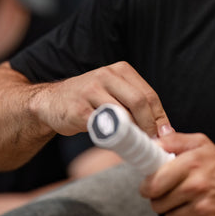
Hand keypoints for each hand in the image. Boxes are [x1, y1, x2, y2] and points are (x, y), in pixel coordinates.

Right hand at [34, 61, 170, 137]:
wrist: (50, 102)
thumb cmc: (88, 100)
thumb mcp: (113, 92)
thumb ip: (135, 104)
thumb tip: (164, 129)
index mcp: (120, 70)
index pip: (148, 94)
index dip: (159, 117)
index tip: (164, 135)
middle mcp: (106, 76)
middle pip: (139, 102)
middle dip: (150, 126)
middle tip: (152, 143)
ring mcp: (90, 91)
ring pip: (122, 115)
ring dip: (133, 134)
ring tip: (136, 145)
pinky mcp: (78, 110)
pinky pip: (102, 127)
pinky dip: (113, 138)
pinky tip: (115, 144)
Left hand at [140, 133, 214, 215]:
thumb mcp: (201, 144)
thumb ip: (174, 141)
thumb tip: (151, 143)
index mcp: (192, 163)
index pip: (153, 183)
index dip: (147, 187)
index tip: (149, 187)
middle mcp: (197, 186)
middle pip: (158, 204)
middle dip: (161, 200)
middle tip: (173, 194)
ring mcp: (204, 209)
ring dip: (175, 214)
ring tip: (188, 204)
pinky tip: (197, 215)